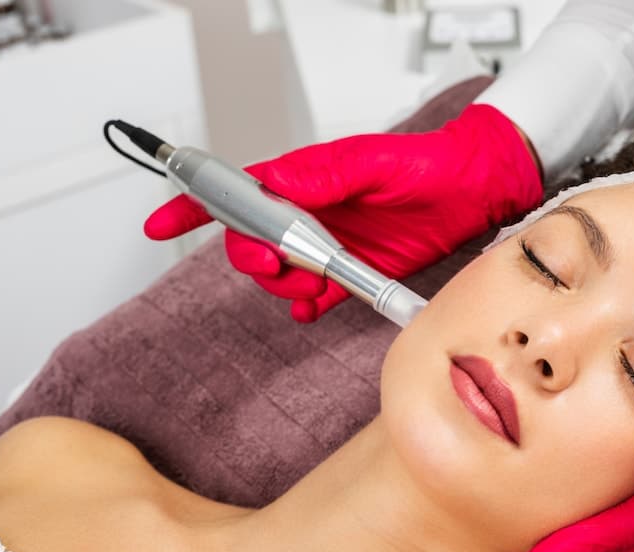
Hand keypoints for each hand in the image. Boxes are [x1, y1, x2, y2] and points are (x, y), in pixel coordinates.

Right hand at [143, 104, 542, 321]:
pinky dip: (307, 306)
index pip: (238, 192)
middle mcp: (311, 213)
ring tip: (313, 285)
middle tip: (280, 265)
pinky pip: (315, 296)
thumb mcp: (373, 163)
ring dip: (285, 287)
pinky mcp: (354, 272)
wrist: (472, 194)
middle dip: (253, 259)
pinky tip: (316, 306)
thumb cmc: (426, 166)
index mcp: (305, 180)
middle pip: (252, 242)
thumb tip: (275, 185)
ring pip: (281, 274)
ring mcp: (330, 245)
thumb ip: (323, 176)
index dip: (193, 207)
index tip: (161, 224)